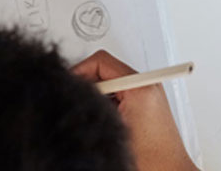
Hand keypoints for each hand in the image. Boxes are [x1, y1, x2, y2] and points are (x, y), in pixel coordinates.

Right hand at [72, 51, 197, 170]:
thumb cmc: (151, 159)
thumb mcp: (112, 126)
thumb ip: (93, 102)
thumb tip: (76, 89)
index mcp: (139, 86)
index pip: (101, 61)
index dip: (80, 70)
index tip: (69, 83)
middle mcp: (146, 85)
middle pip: (105, 68)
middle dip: (88, 82)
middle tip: (76, 98)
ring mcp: (148, 94)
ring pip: (111, 80)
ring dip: (97, 92)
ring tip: (92, 112)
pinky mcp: (147, 104)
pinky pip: (120, 91)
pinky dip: (107, 100)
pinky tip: (103, 118)